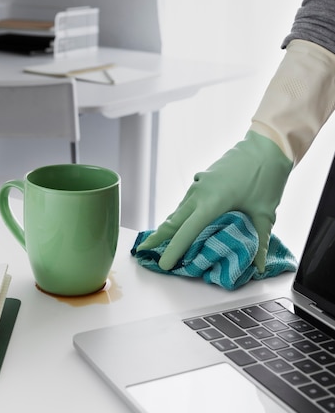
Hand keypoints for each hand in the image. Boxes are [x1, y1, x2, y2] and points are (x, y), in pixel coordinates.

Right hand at [136, 131, 292, 272]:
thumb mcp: (264, 213)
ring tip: (161, 242)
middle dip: (158, 237)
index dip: (173, 250)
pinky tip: (182, 223)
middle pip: (173, 220)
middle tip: (145, 251)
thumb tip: (259, 267)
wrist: (267, 146)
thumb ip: (260, 242)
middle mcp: (200, 192)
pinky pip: (187, 201)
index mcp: (212, 202)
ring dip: (170, 226)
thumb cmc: (266, 177)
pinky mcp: (203, 179)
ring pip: (179, 210)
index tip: (163, 264)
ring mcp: (200, 183)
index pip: (186, 232)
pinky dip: (181, 214)